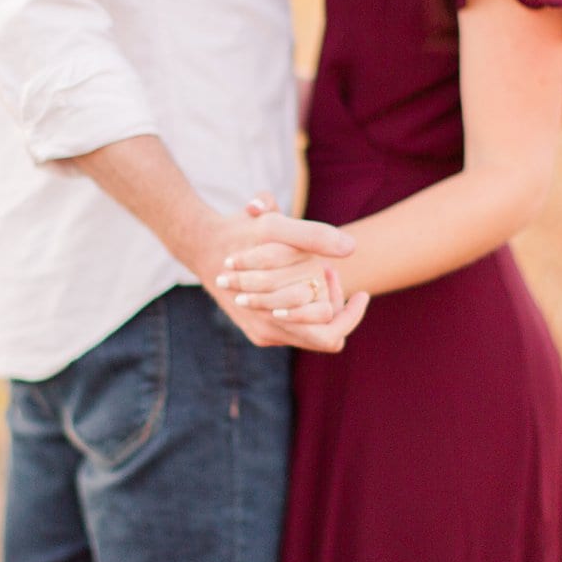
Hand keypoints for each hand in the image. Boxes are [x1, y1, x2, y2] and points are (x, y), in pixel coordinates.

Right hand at [184, 196, 366, 352]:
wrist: (202, 246)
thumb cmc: (239, 233)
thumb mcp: (274, 227)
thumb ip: (311, 236)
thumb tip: (351, 247)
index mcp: (275, 315)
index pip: (333, 333)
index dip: (350, 313)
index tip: (359, 290)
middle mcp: (269, 331)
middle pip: (326, 335)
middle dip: (334, 304)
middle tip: (329, 274)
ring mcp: (262, 332)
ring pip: (311, 331)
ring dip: (319, 302)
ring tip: (316, 271)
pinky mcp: (257, 330)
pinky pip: (295, 329)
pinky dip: (303, 306)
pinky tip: (298, 277)